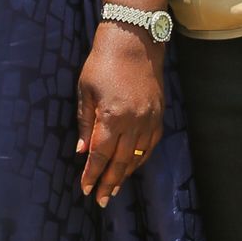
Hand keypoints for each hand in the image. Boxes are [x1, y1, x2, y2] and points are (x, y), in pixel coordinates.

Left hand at [75, 21, 165, 208]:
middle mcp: (133, 121)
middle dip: (109, 183)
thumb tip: (82, 151)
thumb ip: (85, 123)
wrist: (134, 40)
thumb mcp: (85, 91)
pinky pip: (150, 144)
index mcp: (112, 116)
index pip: (100, 155)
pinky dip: (141, 158)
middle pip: (120, 161)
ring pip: (137, 156)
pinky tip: (132, 166)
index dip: (92, 174)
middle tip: (101, 200)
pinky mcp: (159, 114)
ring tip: (115, 189)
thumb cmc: (102, 62)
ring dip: (125, 174)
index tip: (86, 189)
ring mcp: (149, 118)